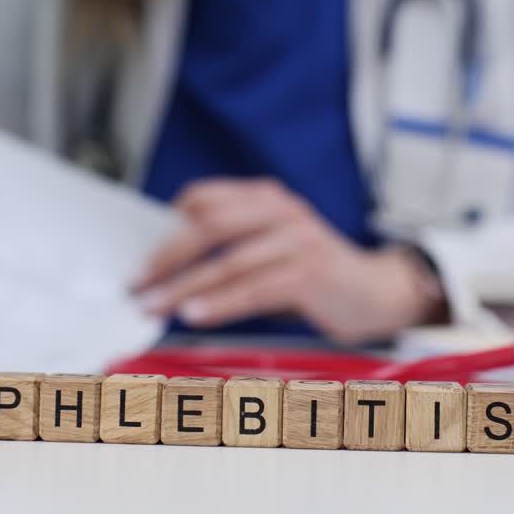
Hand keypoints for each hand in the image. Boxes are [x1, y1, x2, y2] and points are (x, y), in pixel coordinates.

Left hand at [133, 178, 445, 344]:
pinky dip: (219, 304)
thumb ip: (232, 248)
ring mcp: (298, 240)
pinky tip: (195, 315)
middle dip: (166, 256)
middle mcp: (282, 211)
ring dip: (184, 287)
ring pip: (228, 262)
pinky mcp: (310, 273)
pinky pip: (253, 289)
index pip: (205, 198)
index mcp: (268, 197)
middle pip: (211, 225)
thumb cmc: (314, 275)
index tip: (140, 254)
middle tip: (136, 281)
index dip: (168, 224)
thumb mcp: (272, 248)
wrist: (377, 291)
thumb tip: (167, 269)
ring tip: (154, 305)